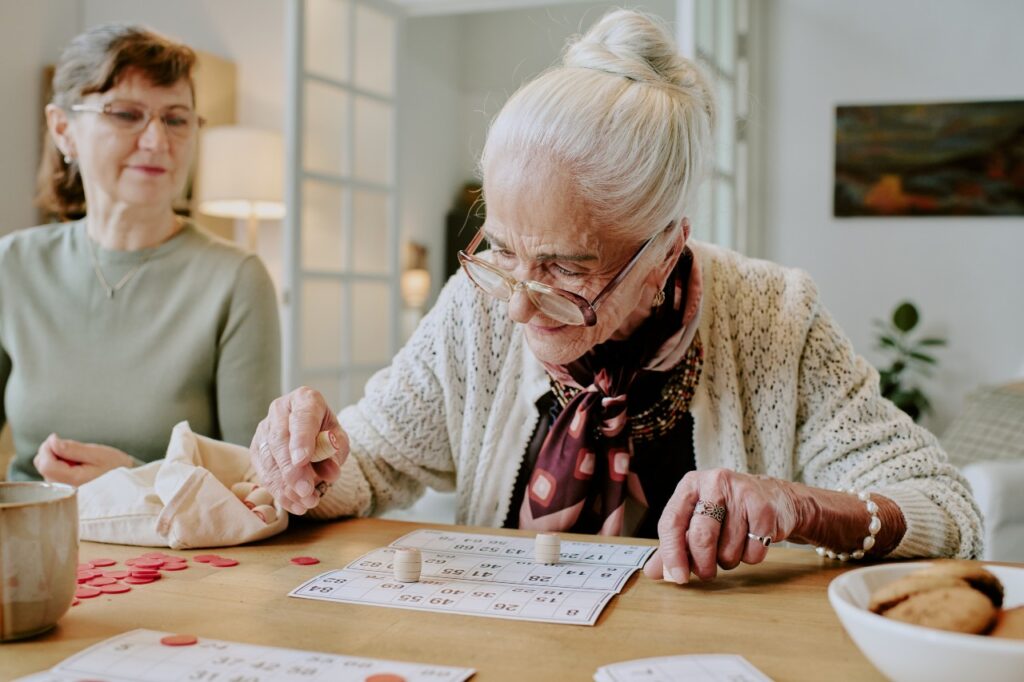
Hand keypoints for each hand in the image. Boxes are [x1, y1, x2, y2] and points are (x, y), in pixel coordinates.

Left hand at [33, 433, 133, 485]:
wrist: (124, 481)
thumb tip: (52, 440)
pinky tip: (74, 463)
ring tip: (76, 456)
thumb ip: (73, 449)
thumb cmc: (114, 467)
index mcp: (73, 480)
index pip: (46, 464)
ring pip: (45, 467)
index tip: (58, 437)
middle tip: (70, 446)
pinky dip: (59, 462)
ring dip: (55, 456)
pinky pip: (51, 471)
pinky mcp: (62, 487)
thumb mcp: (97, 454)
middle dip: (51, 450)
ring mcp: (61, 488)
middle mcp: (64, 487)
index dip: (48, 447)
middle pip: (42, 464)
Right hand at [250, 386, 347, 514]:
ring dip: (286, 486)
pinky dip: (279, 492)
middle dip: (292, 470)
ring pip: (269, 459)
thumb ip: (336, 452)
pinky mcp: (257, 448)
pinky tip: (294, 504)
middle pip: (280, 440)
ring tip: (305, 503)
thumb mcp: (339, 439)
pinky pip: (263, 472)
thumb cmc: (326, 433)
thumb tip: (330, 473)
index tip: (302, 461)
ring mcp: (264, 428)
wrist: (312, 431)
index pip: (302, 418)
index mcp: (305, 399)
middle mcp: (280, 410)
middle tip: (306, 492)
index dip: (301, 440)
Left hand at [644, 468, 800, 583]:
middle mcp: (714, 482)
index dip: (672, 553)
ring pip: (728, 549)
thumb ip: (674, 544)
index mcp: (690, 484)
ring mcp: (741, 493)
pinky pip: (752, 552)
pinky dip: (750, 556)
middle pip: (701, 537)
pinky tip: (752, 540)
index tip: (678, 576)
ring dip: (728, 560)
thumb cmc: (728, 511)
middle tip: (706, 573)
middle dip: (702, 564)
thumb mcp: (697, 519)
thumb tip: (653, 572)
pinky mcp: (764, 508)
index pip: (672, 521)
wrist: (775, 498)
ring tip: (733, 545)